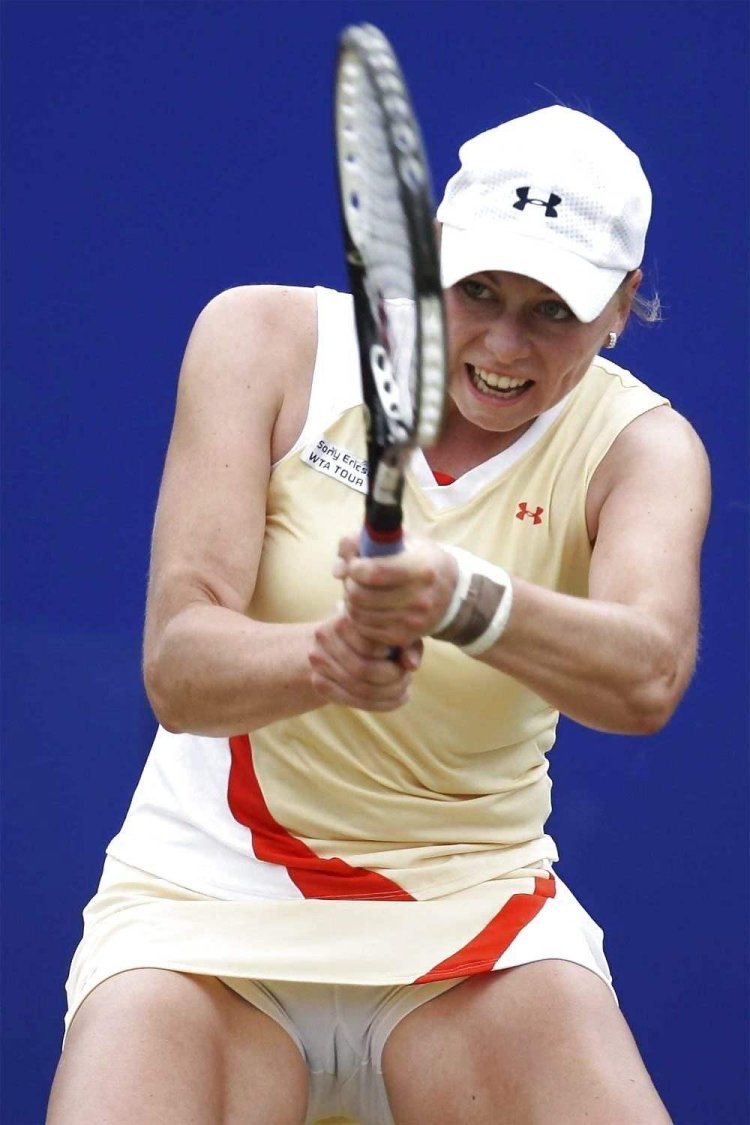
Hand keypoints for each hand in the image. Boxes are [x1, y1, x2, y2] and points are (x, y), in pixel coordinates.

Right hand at [308, 608, 421, 710]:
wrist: (336, 644)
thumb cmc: (376, 636)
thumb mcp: (394, 634)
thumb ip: (408, 645)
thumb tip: (411, 666)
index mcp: (344, 618)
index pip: (371, 646)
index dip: (392, 657)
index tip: (402, 660)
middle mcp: (325, 637)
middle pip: (363, 670)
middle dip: (392, 680)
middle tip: (407, 678)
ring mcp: (318, 661)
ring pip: (360, 689)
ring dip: (389, 694)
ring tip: (404, 690)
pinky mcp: (319, 683)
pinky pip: (352, 701)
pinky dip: (380, 704)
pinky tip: (396, 699)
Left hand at [334, 534, 457, 648]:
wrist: (450, 591)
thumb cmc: (419, 559)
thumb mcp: (400, 539)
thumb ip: (364, 541)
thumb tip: (340, 568)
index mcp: (421, 568)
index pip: (373, 572)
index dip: (354, 567)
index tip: (355, 563)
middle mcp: (419, 598)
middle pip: (361, 595)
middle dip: (349, 583)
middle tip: (353, 578)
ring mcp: (412, 622)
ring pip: (358, 614)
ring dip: (350, 601)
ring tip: (358, 591)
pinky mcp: (404, 638)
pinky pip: (365, 629)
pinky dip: (358, 617)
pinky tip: (365, 606)